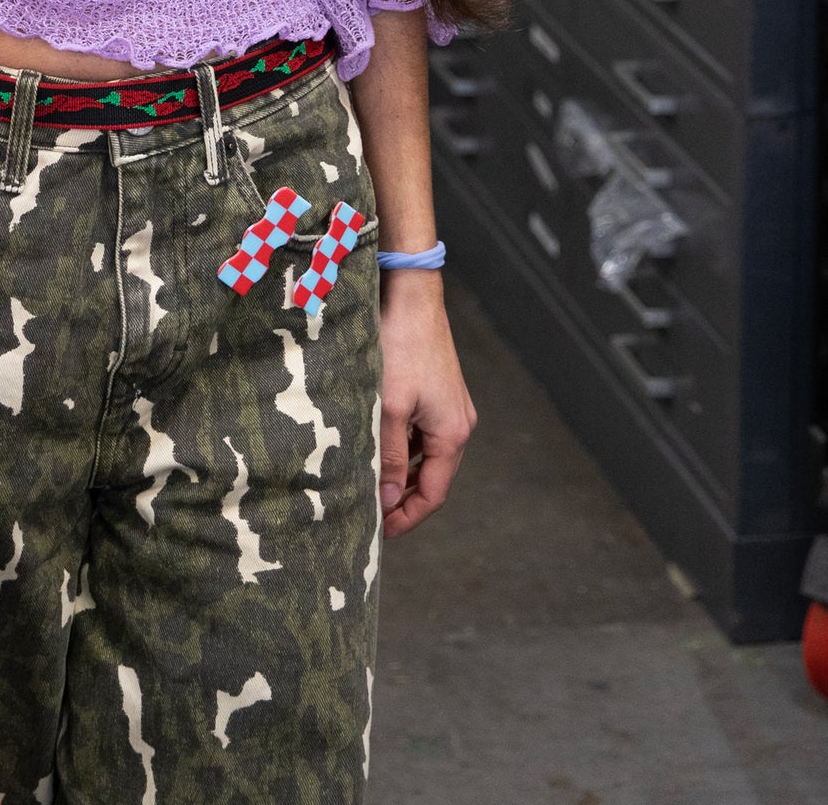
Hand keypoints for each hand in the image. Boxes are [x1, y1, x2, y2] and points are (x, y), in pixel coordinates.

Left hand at [377, 271, 475, 535]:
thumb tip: (390, 499)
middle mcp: (458, 422)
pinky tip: (377, 445)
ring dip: (401, 470)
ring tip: (368, 482)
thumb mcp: (389, 408)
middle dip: (403, 497)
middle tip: (370, 513)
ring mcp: (450, 405)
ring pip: (425, 453)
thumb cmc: (400, 347)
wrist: (410, 294)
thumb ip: (391, 457)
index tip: (380, 532)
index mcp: (452, 433)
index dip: (407, 517)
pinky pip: (421, 430)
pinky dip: (402, 445)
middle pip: (432, 476)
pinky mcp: (438, 390)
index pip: (434, 494)